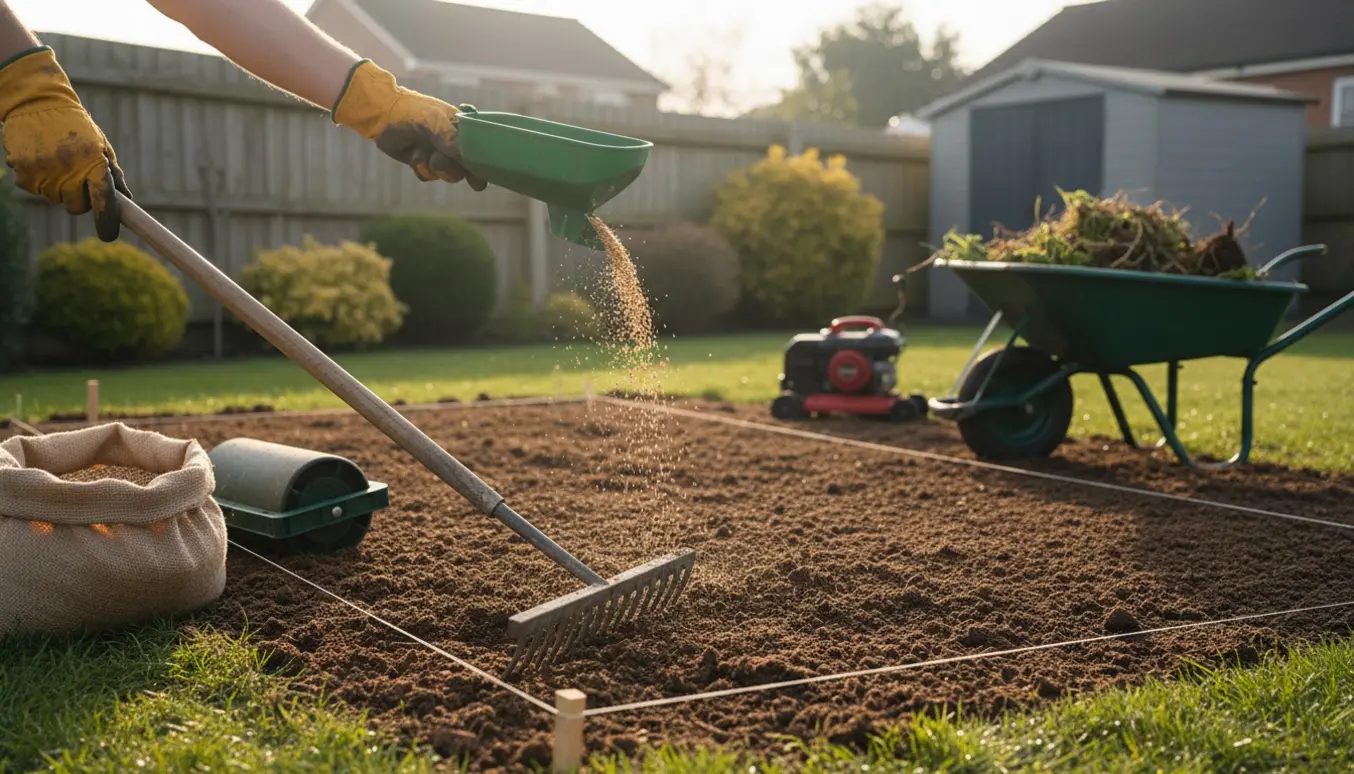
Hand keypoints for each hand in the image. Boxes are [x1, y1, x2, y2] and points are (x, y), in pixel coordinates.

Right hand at [0, 47, 130, 241]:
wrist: (37, 103)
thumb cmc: (76, 127)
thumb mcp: (100, 145)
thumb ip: (113, 174)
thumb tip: (126, 201)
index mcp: (93, 162)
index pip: (103, 200)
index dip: (107, 220)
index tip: (108, 234)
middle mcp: (68, 169)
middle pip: (76, 207)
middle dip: (80, 199)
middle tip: (77, 179)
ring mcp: (43, 171)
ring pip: (54, 198)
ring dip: (57, 187)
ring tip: (57, 161)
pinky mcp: (21, 171)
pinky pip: (33, 189)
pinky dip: (37, 179)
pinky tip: (39, 158)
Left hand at [332, 60, 485, 189]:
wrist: (382, 114)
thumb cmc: (412, 112)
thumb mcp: (435, 122)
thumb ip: (452, 140)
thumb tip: (468, 160)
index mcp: (463, 130)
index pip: (480, 152)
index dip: (481, 166)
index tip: (479, 179)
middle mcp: (453, 143)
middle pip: (465, 169)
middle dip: (451, 168)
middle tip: (438, 158)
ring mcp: (438, 154)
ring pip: (447, 175)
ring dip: (434, 167)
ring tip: (422, 152)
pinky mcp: (422, 162)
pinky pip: (428, 176)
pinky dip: (421, 168)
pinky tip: (412, 154)